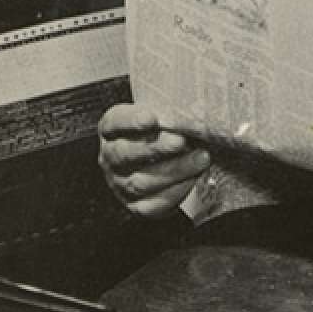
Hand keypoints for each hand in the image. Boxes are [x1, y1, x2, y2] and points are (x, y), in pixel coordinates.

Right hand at [98, 103, 210, 218]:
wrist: (169, 160)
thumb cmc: (167, 129)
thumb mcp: (165, 114)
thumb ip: (173, 110)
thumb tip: (196, 106)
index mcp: (112, 129)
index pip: (115, 122)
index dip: (131, 121)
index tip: (151, 118)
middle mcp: (111, 157)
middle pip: (124, 154)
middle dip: (155, 147)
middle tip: (181, 141)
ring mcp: (120, 183)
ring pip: (140, 182)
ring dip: (174, 170)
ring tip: (201, 158)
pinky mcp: (136, 205)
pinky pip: (152, 204)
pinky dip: (176, 191)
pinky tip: (194, 179)